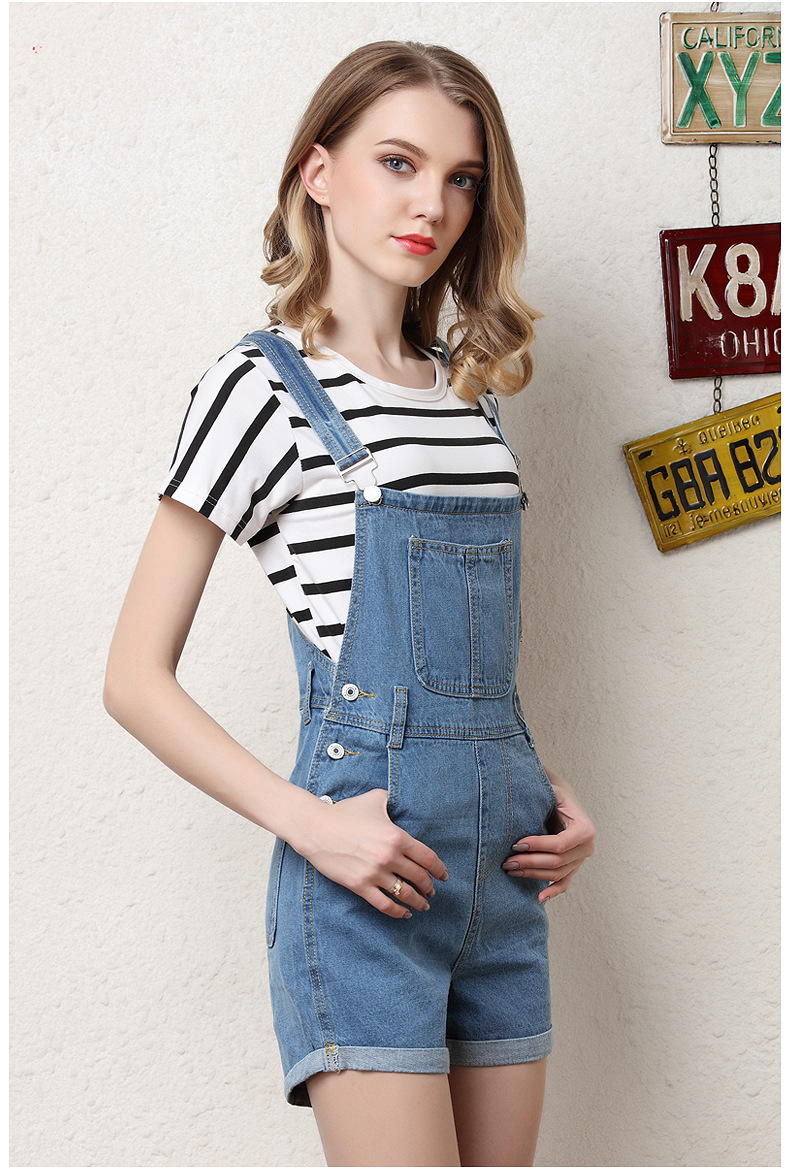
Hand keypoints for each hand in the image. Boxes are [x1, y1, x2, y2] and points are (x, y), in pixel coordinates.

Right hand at [300, 788, 448, 919]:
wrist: (315, 827)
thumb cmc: (345, 812)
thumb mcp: (375, 799)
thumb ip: (393, 802)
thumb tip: (404, 801)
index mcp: (396, 836)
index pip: (427, 858)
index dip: (439, 870)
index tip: (444, 876)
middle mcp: (389, 856)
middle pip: (419, 878)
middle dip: (429, 887)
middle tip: (432, 891)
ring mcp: (374, 873)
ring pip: (405, 894)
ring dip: (418, 902)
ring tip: (423, 905)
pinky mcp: (360, 885)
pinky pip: (385, 904)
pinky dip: (398, 912)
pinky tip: (405, 913)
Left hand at [502, 768, 594, 902]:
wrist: (563, 803)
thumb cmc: (555, 796)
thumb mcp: (552, 792)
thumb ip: (543, 796)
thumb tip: (521, 802)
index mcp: (585, 829)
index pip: (560, 844)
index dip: (538, 846)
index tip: (516, 845)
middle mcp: (587, 847)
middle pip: (557, 862)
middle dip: (530, 862)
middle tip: (507, 862)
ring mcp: (581, 860)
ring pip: (556, 874)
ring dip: (533, 874)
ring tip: (511, 870)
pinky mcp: (574, 868)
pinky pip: (564, 883)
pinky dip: (552, 891)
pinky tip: (539, 898)